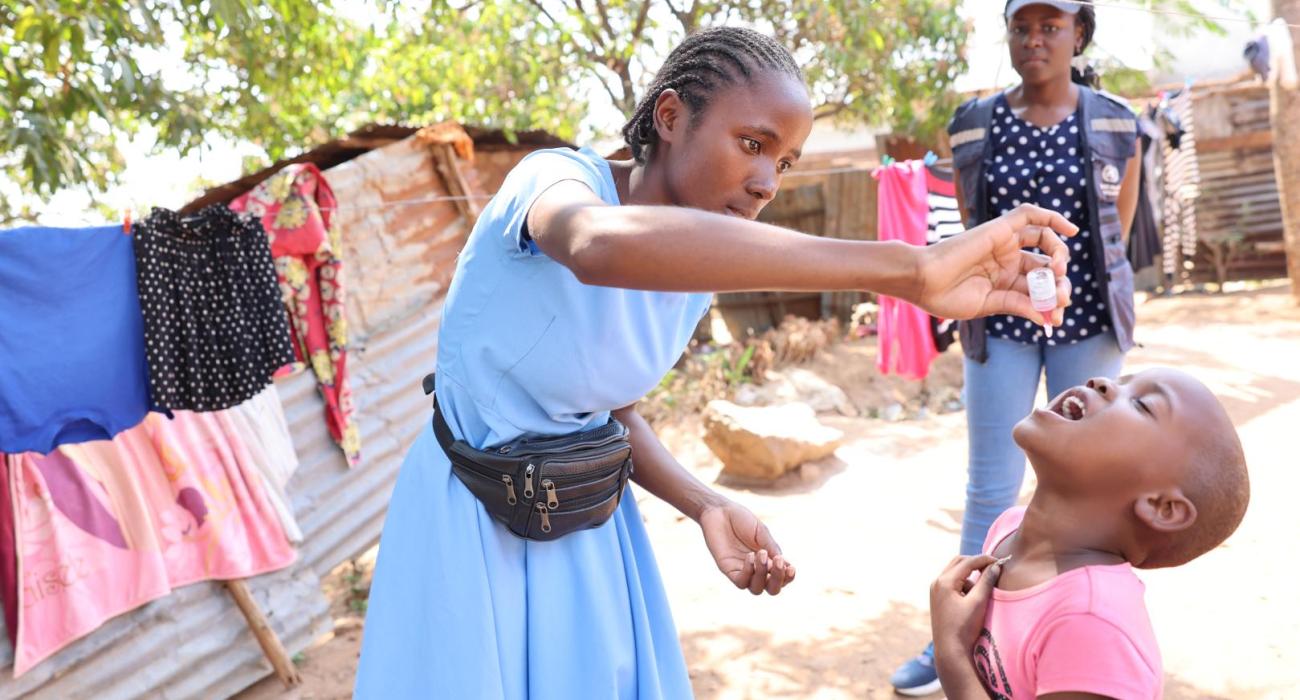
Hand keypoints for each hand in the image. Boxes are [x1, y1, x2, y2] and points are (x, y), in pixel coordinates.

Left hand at [699, 501, 795, 595]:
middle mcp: (757, 569)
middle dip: (778, 580)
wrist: (719, 511)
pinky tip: (749, 556)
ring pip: (756, 589)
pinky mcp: (728, 569)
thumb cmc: (741, 519)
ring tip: (761, 554)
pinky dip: (748, 572)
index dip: (788, 577)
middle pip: (772, 589)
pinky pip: (741, 582)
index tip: (791, 567)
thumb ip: (771, 547)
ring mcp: (743, 571)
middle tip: (778, 562)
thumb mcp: (761, 532)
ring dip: (762, 575)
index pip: (782, 577)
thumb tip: (784, 563)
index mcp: (768, 560)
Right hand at [914, 204, 1077, 325]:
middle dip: (1059, 282)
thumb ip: (1018, 306)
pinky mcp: (1000, 228)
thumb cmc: (946, 297)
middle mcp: (1008, 260)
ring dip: (1060, 254)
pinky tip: (1070, 230)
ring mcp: (1005, 243)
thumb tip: (1050, 316)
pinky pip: (1030, 215)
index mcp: (1005, 282)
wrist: (922, 282)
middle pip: (1047, 265)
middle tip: (1061, 296)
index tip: (1056, 317)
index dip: (1052, 301)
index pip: (1039, 288)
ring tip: (1059, 270)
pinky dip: (1052, 218)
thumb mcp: (989, 305)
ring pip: (1045, 239)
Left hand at [929, 554, 1003, 661]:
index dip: (984, 560)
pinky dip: (964, 585)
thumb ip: (986, 582)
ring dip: (970, 576)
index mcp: (944, 582)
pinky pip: (952, 583)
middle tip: (992, 568)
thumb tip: (995, 566)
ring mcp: (935, 590)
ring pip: (955, 572)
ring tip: (982, 591)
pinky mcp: (938, 598)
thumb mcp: (978, 603)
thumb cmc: (964, 628)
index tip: (1000, 561)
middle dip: (976, 563)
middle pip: (958, 562)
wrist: (950, 650)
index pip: (967, 562)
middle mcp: (937, 583)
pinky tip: (972, 599)